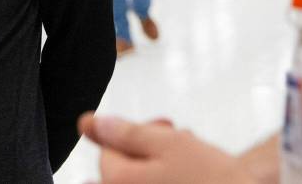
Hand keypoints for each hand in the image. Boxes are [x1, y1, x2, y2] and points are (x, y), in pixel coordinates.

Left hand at [78, 113, 254, 183]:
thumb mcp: (169, 143)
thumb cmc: (215, 180)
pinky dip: (171, 182)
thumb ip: (124, 132)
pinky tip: (195, 178)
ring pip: (145, 181)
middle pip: (126, 169)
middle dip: (152, 151)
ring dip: (164, 168)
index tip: (169, 126)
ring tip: (195, 162)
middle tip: (185, 141)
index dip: (138, 133)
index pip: (108, 149)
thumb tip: (86, 123)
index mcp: (116, 181)